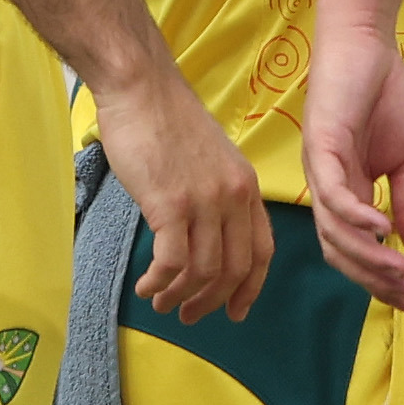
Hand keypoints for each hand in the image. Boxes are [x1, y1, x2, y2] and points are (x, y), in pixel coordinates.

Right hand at [89, 62, 268, 325]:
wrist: (141, 89)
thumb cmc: (167, 122)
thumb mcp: (211, 160)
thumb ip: (217, 196)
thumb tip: (205, 237)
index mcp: (248, 188)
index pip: (262, 251)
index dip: (250, 288)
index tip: (235, 311)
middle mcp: (234, 197)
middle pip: (234, 269)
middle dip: (211, 302)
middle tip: (187, 316)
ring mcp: (205, 201)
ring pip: (203, 271)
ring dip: (179, 295)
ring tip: (159, 301)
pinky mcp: (171, 204)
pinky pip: (172, 262)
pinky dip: (159, 282)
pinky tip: (145, 286)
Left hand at [301, 9, 403, 307]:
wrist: (369, 45)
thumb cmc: (385, 95)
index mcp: (344, 192)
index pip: (354, 248)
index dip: (378, 277)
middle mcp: (326, 186)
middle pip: (339, 249)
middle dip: (372, 277)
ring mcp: (321, 168)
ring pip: (335, 229)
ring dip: (368, 255)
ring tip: (400, 270)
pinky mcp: (323, 144)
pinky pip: (334, 192)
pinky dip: (356, 215)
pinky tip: (381, 228)